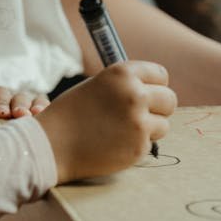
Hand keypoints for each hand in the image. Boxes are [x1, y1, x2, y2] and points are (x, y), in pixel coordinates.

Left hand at [0, 87, 49, 142]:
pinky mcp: (43, 127)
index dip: (1, 101)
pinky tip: (48, 127)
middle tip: (22, 115)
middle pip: (20, 97)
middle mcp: (13, 105)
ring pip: (37, 103)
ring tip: (37, 116)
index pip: (0, 94)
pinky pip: (50, 116)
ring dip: (38, 107)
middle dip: (21, 105)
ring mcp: (30, 115)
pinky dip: (50, 117)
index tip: (1, 113)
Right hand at [38, 61, 176, 183]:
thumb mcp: (96, 86)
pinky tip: (114, 145)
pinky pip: (150, 144)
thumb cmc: (70, 114)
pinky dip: (135, 146)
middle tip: (140, 116)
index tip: (147, 95)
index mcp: (122, 73)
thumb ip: (124, 86)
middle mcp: (134, 94)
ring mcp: (138, 121)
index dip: (154, 86)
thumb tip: (153, 90)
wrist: (51, 144)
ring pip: (163, 124)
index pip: (160, 75)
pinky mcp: (139, 146)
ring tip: (121, 132)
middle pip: (170, 99)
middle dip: (159, 108)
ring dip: (149, 129)